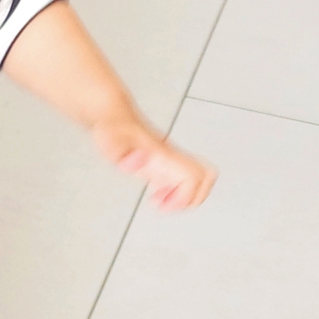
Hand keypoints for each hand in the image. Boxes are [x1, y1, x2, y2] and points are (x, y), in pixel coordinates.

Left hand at [94, 118, 217, 210]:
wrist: (112, 114)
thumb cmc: (112, 127)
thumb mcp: (111, 142)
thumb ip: (125, 154)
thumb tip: (140, 161)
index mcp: (164, 154)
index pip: (193, 177)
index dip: (184, 197)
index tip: (163, 203)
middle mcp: (172, 156)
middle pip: (207, 177)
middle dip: (192, 198)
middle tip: (169, 203)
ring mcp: (170, 159)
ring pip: (201, 178)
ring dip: (188, 196)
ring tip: (164, 201)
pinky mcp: (163, 162)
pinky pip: (185, 179)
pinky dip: (178, 192)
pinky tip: (158, 195)